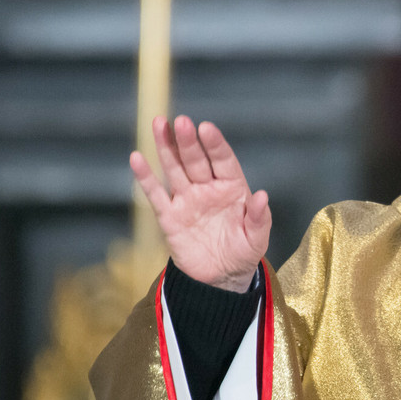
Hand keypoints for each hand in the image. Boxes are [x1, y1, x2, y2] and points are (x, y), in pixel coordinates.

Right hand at [131, 115, 270, 292]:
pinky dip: (146, 177)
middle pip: (196, 160)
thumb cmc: (243, 252)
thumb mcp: (257, 238)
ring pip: (175, 169)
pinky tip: (137, 158)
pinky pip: (156, 194)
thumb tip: (263, 196)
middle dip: (188, 141)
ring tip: (159, 123)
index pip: (223, 161)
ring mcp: (187, 200)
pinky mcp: (169, 216)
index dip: (215, 145)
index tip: (206, 128)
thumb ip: (260, 218)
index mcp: (233, 188)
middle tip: (181, 121)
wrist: (220, 278)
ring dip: (166, 148)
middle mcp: (208, 188)